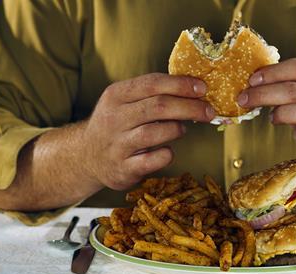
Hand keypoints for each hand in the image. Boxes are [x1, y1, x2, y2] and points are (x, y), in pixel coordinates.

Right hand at [81, 73, 215, 189]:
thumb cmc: (117, 124)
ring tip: (182, 128)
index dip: (181, 84)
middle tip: (209, 111)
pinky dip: (167, 154)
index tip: (203, 88)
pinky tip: (167, 150)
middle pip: (159, 106)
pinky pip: (153, 160)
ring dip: (177, 129)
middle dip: (190, 107)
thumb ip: (153, 93)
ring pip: (156, 132)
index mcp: (116, 95)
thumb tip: (195, 89)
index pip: (152, 83)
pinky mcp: (123, 168)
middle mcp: (114, 118)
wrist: (87, 156)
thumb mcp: (125, 101)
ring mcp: (117, 144)